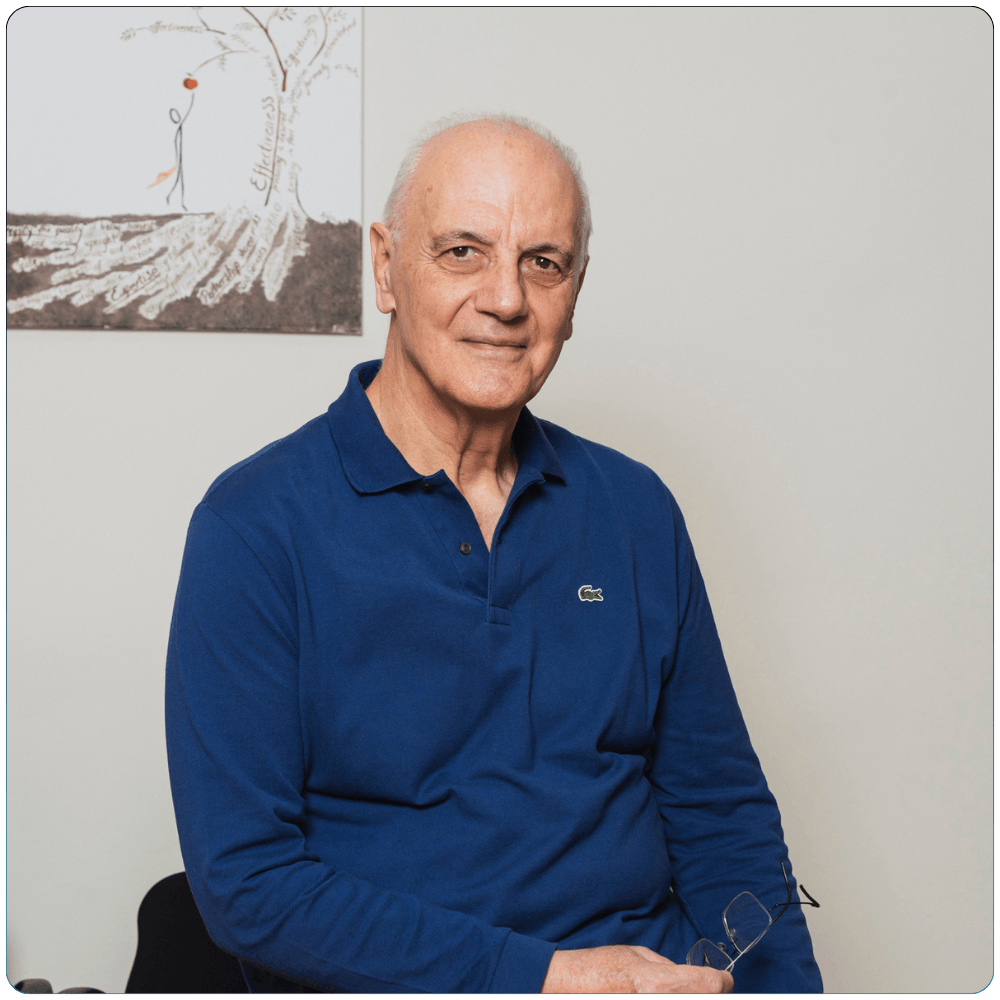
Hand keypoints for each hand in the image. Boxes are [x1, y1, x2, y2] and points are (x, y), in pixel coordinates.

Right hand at [540, 944, 732, 992]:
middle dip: (706, 993)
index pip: (715, 987)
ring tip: (671, 989)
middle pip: (707, 999)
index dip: (722, 981)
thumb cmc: (598, 970)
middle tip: (700, 987)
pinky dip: (671, 999)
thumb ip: (668, 967)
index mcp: (664, 985)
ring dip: (690, 996)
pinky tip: (656, 994)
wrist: (566, 990)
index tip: (722, 980)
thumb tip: (688, 977)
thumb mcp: (636, 955)